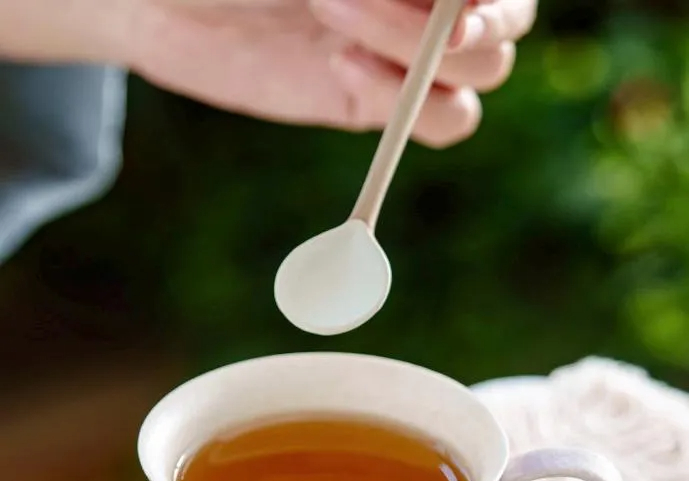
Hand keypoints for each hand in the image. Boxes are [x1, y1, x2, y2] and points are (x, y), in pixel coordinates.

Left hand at [0, 0, 536, 146]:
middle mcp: (429, 4)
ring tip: (334, 11)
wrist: (165, 2)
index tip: (450, 0)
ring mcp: (406, 55)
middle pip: (508, 26)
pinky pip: (444, 123)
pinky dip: (413, 110)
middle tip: (405, 13)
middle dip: (464, 20)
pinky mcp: (375, 102)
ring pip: (483, 75)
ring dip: (425, 53)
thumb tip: (440, 3)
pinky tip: (344, 67)